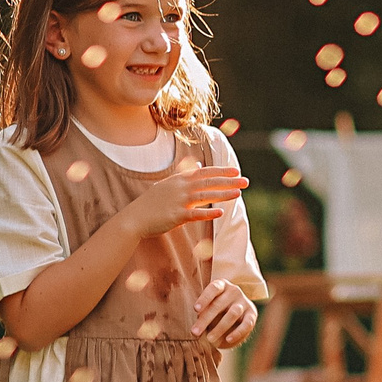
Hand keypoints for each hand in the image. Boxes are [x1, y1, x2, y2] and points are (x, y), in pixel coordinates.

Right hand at [117, 166, 246, 238]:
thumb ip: (183, 174)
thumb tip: (196, 164)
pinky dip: (208, 214)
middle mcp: (180, 188)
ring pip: (205, 196)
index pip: (204, 172)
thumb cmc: (152, 202)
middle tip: (246, 181)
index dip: (221, 171)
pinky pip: (195, 214)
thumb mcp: (167, 184)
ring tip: (238, 194)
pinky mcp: (176, 216)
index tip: (236, 170)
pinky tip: (221, 213)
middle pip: (208, 182)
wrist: (135, 218)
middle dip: (229, 181)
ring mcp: (178, 201)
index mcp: (179, 179)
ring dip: (223, 195)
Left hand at [193, 279, 257, 347]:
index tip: (196, 310)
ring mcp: (244, 302)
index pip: (213, 288)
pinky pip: (247, 324)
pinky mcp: (252, 314)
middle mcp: (234, 291)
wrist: (236, 312)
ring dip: (220, 327)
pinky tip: (228, 339)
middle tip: (195, 332)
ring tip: (210, 339)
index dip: (204, 298)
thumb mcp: (208, 307)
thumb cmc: (215, 310)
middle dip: (205, 320)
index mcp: (222, 285)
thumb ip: (202, 314)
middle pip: (219, 304)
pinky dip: (237, 332)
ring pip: (233, 314)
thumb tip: (195, 331)